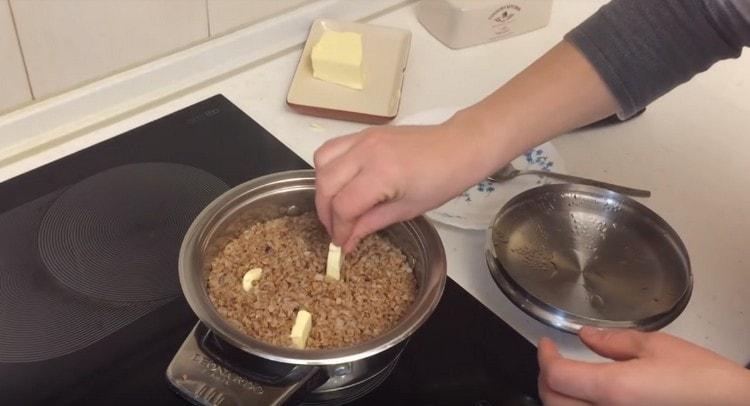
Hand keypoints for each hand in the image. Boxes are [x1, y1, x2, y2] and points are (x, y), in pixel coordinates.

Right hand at [314, 116, 505, 250]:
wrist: (458, 147)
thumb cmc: (442, 180)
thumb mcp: (408, 209)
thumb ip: (371, 223)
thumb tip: (347, 240)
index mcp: (382, 173)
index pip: (344, 206)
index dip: (339, 229)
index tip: (342, 243)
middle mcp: (366, 152)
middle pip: (326, 185)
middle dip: (326, 213)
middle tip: (337, 230)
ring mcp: (362, 138)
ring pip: (322, 163)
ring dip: (323, 189)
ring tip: (335, 207)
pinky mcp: (363, 133)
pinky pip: (332, 148)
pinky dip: (328, 168)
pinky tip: (341, 184)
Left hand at [538, 327, 749, 404]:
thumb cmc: (705, 383)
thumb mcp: (658, 348)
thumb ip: (614, 342)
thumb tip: (587, 337)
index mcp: (614, 390)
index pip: (556, 376)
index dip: (544, 357)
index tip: (545, 344)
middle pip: (553, 401)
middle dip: (546, 378)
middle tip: (552, 359)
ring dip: (559, 398)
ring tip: (568, 379)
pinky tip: (587, 398)